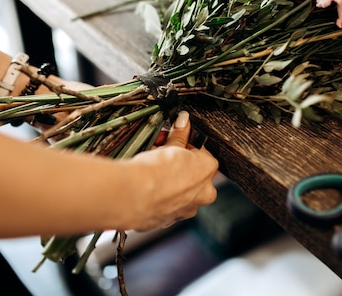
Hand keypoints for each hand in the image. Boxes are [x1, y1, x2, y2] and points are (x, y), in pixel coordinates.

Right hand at [123, 111, 218, 230]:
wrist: (134, 195)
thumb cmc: (155, 170)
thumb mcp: (170, 145)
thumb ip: (179, 134)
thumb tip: (184, 121)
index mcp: (208, 171)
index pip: (202, 153)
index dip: (185, 146)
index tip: (173, 142)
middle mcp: (203, 193)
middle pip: (191, 173)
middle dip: (176, 163)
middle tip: (158, 153)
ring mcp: (186, 210)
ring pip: (179, 190)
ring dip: (167, 179)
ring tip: (148, 167)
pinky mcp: (169, 221)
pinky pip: (165, 204)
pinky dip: (158, 195)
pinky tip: (145, 185)